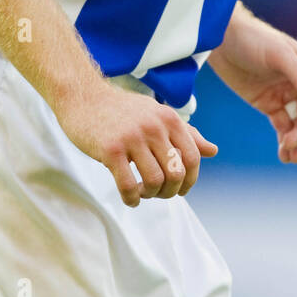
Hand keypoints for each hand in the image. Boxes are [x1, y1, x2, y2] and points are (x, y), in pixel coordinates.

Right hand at [54, 78, 217, 207]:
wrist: (83, 97)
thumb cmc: (122, 110)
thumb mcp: (157, 115)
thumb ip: (186, 133)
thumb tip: (213, 151)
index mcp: (169, 119)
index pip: (193, 158)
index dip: (190, 180)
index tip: (180, 189)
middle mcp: (154, 127)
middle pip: (176, 174)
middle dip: (170, 192)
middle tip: (159, 193)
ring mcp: (132, 138)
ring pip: (155, 182)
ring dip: (151, 195)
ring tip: (143, 193)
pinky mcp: (111, 150)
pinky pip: (129, 186)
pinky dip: (132, 199)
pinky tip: (130, 198)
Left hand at [208, 4, 296, 162]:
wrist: (221, 38)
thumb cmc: (254, 38)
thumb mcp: (278, 55)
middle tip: (293, 150)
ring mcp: (285, 94)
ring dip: (296, 141)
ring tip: (290, 158)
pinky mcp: (268, 103)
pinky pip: (282, 125)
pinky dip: (284, 139)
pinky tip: (283, 153)